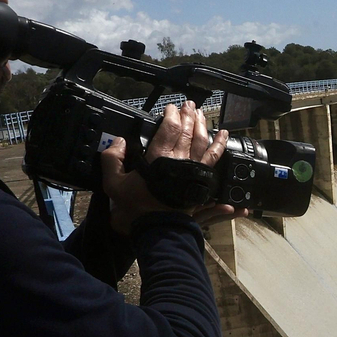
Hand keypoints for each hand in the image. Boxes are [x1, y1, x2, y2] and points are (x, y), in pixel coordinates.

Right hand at [100, 101, 250, 234]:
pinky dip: (220, 146)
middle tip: (190, 105)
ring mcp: (194, 172)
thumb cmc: (136, 210)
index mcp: (159, 159)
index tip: (171, 108)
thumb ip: (112, 160)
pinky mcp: (202, 182)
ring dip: (204, 126)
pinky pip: (214, 160)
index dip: (171, 115)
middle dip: (189, 116)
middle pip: (189, 132)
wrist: (156, 231)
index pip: (168, 129)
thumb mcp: (114, 185)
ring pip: (204, 143)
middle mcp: (180, 161)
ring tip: (204, 115)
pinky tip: (225, 137)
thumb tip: (118, 142)